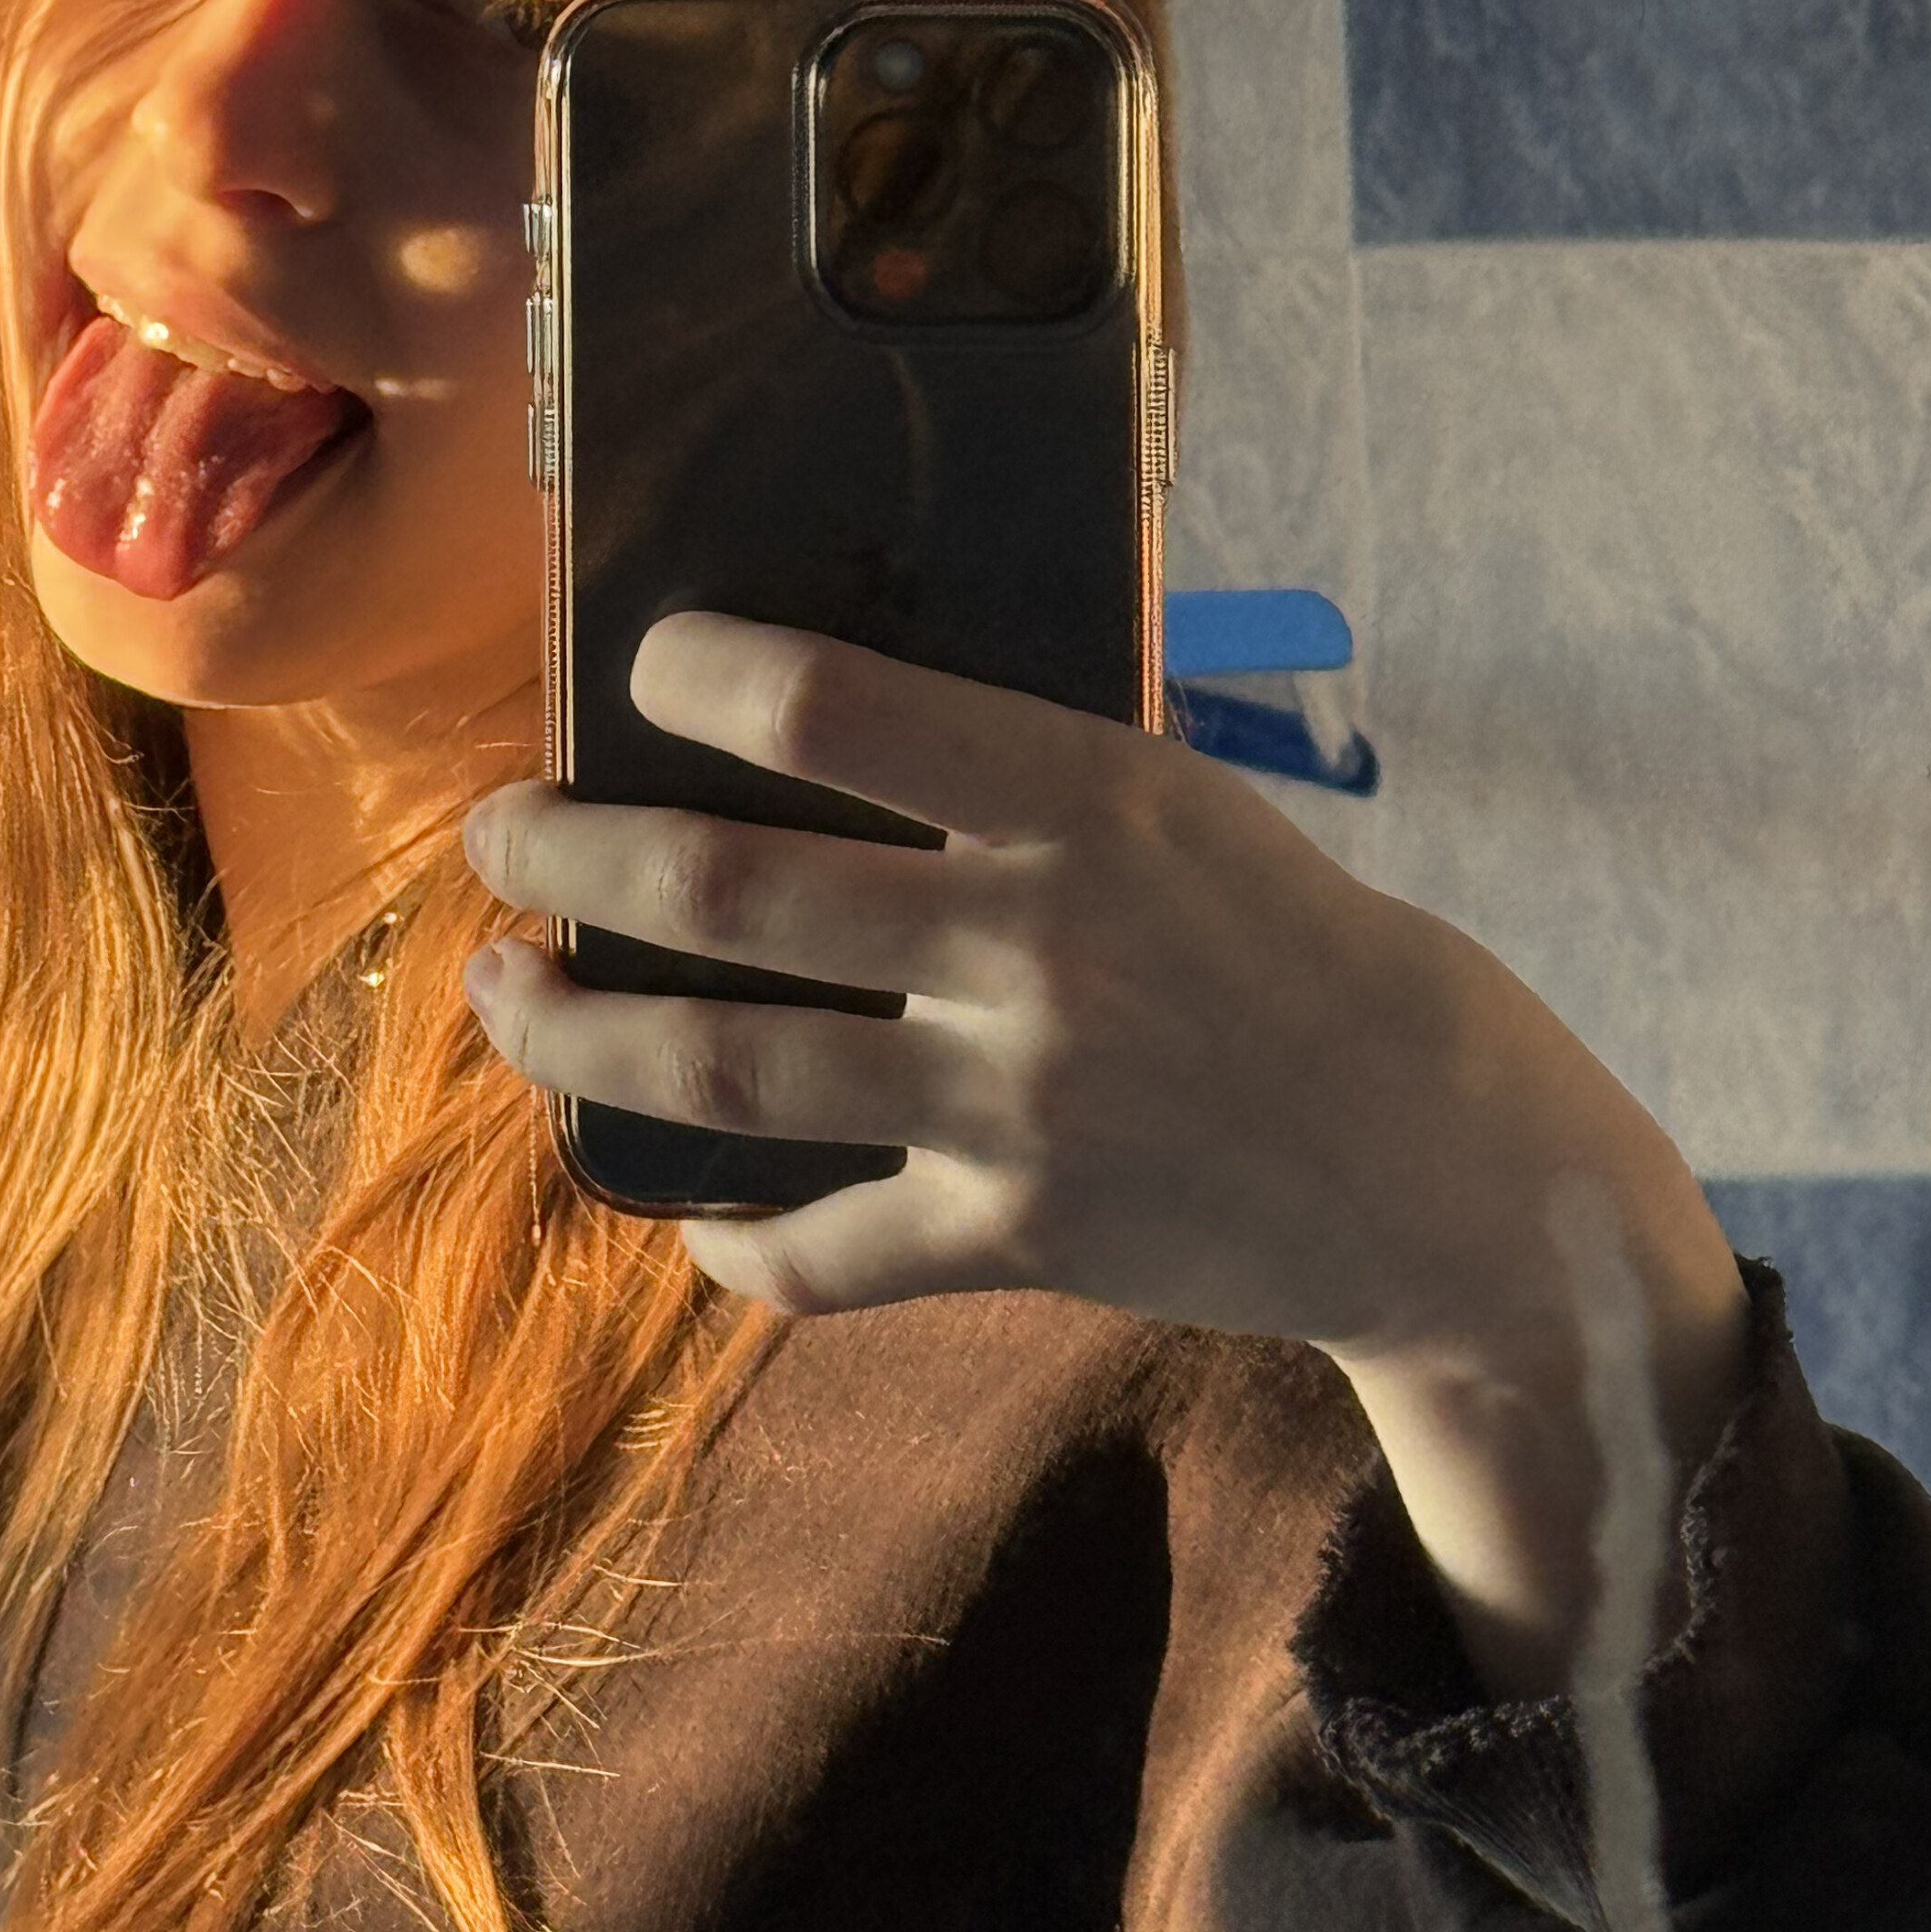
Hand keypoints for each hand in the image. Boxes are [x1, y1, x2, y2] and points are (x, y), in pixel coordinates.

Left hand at [460, 613, 1749, 1689]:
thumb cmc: (1282, 945)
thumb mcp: (1170, 807)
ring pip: (723, 1073)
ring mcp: (1018, 1099)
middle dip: (562, 860)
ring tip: (502, 996)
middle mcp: (1033, 942)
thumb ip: (1002, 777)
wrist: (1434, 1156)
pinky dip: (734, 1251)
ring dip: (574, 1036)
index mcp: (1080, 796)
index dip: (697, 678)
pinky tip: (685, 1226)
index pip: (830, 706)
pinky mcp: (1020, 1234)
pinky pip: (823, 1256)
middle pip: (719, 892)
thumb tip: (789, 730)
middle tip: (495, 839)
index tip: (639, 675)